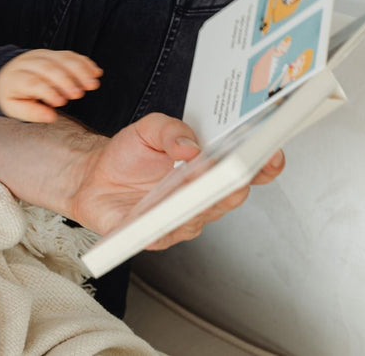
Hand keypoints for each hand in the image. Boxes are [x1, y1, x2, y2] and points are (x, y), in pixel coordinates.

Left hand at [0, 50, 101, 121]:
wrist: (8, 73)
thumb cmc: (13, 94)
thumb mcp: (14, 108)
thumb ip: (32, 112)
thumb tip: (51, 116)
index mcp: (16, 77)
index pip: (32, 82)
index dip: (48, 92)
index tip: (61, 102)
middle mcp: (28, 63)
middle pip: (48, 68)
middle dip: (66, 80)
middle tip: (79, 94)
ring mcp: (41, 55)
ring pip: (62, 58)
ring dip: (80, 70)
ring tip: (92, 84)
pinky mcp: (53, 53)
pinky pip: (70, 54)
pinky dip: (84, 62)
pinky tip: (95, 72)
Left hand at [66, 113, 284, 249]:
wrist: (93, 175)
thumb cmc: (129, 154)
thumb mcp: (149, 128)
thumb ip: (171, 129)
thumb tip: (190, 145)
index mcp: (209, 171)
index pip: (247, 171)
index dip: (264, 164)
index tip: (270, 152)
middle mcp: (201, 199)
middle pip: (229, 196)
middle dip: (233, 181)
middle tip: (231, 166)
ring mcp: (180, 220)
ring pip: (200, 215)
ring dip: (199, 201)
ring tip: (194, 183)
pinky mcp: (153, 236)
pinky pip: (162, 233)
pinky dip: (162, 224)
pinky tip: (159, 212)